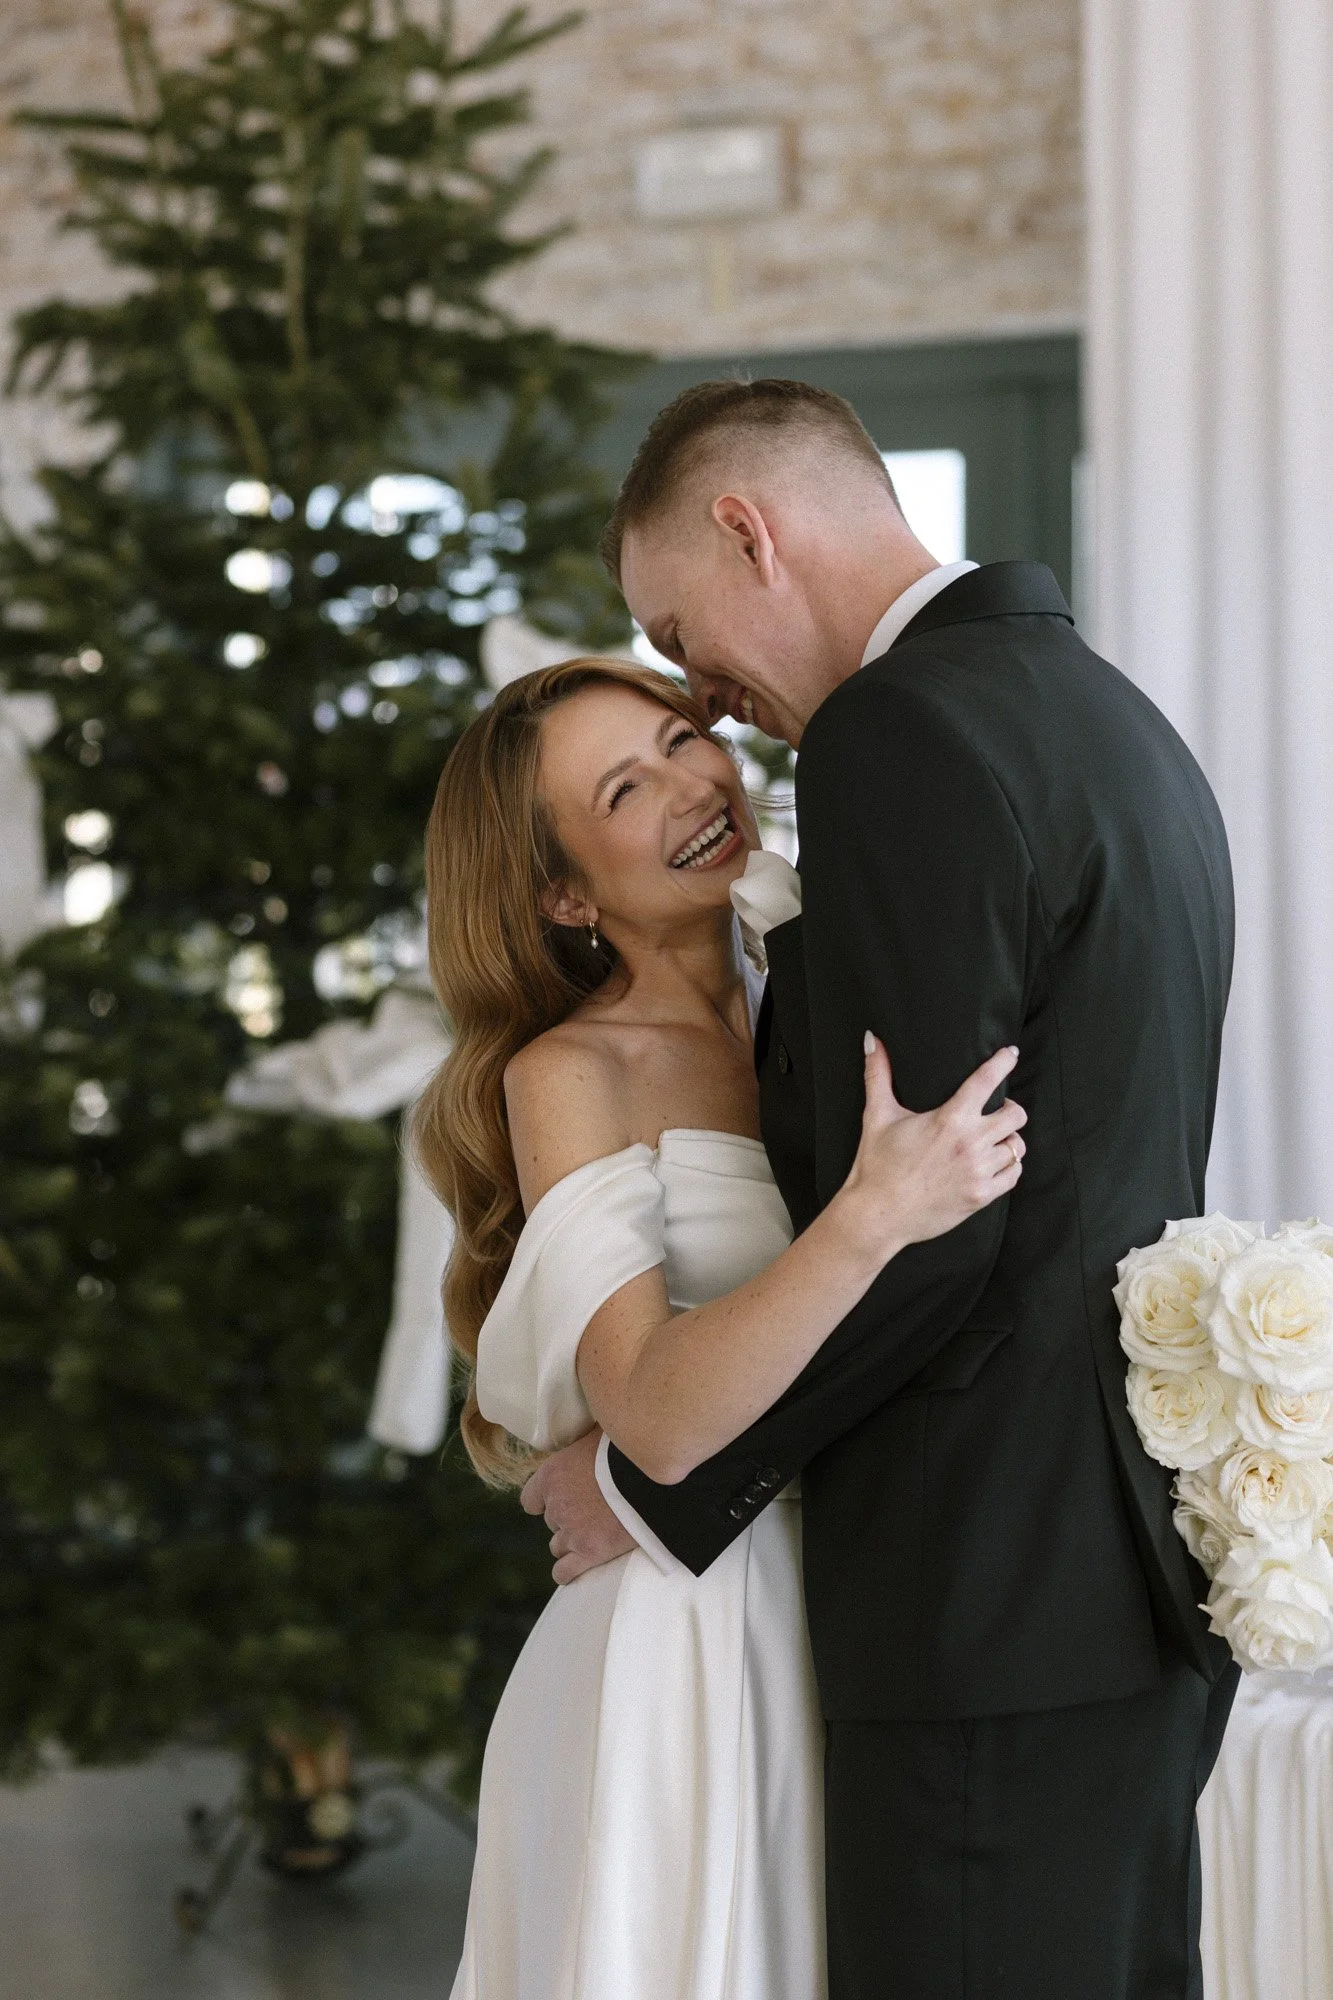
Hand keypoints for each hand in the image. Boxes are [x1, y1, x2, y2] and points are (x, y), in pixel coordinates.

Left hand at [520, 1428, 636, 1583]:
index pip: (530, 1498)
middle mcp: (556, 1505)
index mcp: (553, 1475)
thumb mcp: (603, 1432)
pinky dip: (569, 1571)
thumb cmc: (630, 1451)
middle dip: (567, 1518)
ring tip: (591, 1535)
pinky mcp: (589, 1553)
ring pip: (557, 1546)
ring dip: (570, 1543)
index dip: (544, 1499)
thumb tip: (596, 1415)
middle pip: (551, 1521)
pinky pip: (565, 1572)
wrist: (652, 1481)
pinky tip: (579, 1565)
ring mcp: (572, 1531)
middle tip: (590, 1512)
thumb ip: (589, 1437)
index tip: (558, 1498)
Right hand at [839, 1039, 1025, 1254]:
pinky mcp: (981, 1196)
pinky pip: (1013, 1175)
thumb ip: (878, 1074)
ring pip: (1016, 1147)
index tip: (1010, 1054)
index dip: (1003, 1062)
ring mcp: (978, 1172)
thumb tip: (873, 1039)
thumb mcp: (878, 1116)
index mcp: (949, 1119)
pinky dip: (1010, 1166)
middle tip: (1000, 1109)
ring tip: (996, 1138)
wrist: (878, 1215)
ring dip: (1008, 1139)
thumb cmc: (877, 1165)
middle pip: (1015, 1115)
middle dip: (1010, 1109)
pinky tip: (996, 1163)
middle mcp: (970, 1143)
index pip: (986, 1081)